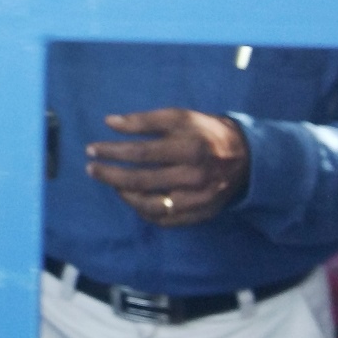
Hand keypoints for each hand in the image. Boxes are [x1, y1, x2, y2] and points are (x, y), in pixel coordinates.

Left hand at [86, 109, 249, 227]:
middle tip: (92, 169)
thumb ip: (144, 120)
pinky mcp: (199, 214)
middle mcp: (194, 178)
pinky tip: (132, 198)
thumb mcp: (180, 117)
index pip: (141, 153)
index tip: (92, 149)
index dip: (113, 151)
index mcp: (189, 149)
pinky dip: (144, 211)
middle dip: (111, 175)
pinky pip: (165, 220)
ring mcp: (197, 200)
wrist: (246, 157)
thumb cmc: (205, 132)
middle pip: (142, 181)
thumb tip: (110, 122)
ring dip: (125, 195)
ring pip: (151, 206)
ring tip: (112, 183)